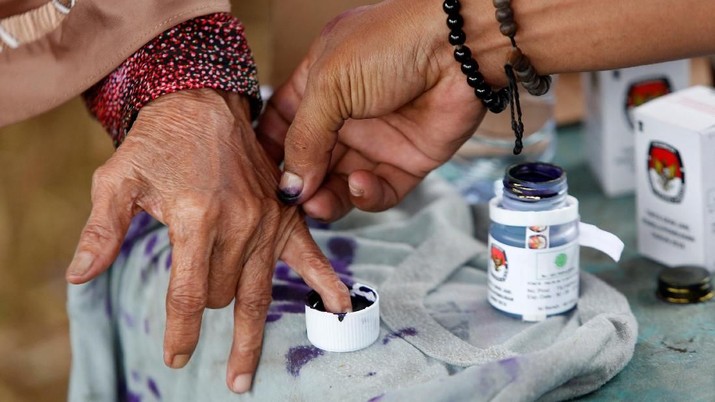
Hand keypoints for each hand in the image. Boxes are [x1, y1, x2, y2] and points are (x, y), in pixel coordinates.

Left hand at [65, 89, 350, 392]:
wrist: (204, 103)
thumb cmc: (158, 142)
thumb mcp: (118, 179)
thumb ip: (103, 230)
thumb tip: (79, 277)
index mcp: (197, 219)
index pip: (187, 295)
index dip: (179, 333)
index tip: (175, 357)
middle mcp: (238, 225)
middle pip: (220, 296)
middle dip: (201, 306)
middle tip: (191, 298)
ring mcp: (267, 222)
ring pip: (257, 294)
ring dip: (250, 337)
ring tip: (242, 376)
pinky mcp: (285, 215)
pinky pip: (311, 256)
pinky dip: (326, 283)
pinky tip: (341, 309)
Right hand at [257, 0, 493, 221]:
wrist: (459, 47)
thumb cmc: (390, 46)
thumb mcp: (330, 85)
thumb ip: (304, 138)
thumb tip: (290, 185)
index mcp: (319, 84)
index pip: (283, 123)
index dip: (269, 150)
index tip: (255, 176)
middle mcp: (345, 114)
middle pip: (310, 161)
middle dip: (298, 185)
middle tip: (289, 204)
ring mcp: (376, 139)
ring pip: (340, 184)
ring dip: (327, 198)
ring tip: (317, 205)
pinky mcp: (407, 161)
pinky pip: (379, 191)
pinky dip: (366, 195)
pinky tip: (360, 183)